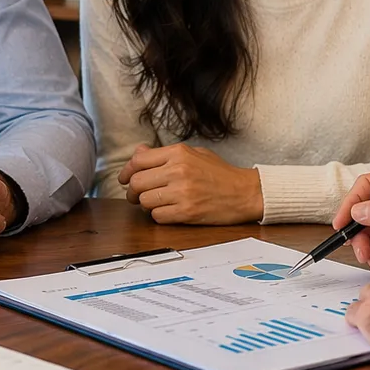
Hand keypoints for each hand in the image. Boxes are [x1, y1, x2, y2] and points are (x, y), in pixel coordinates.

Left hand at [119, 143, 262, 224]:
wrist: (245, 193)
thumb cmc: (221, 173)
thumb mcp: (194, 154)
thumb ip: (164, 154)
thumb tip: (138, 153)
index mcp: (178, 153)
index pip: (138, 161)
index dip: (126, 171)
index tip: (124, 179)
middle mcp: (178, 170)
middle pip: (136, 182)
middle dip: (133, 192)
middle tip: (137, 195)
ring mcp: (182, 192)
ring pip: (145, 201)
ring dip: (147, 205)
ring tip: (158, 202)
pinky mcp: (187, 212)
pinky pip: (158, 216)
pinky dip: (159, 216)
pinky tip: (170, 211)